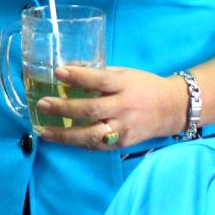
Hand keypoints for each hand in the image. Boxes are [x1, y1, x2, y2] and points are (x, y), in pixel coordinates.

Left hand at [33, 66, 185, 150]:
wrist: (171, 109)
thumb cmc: (142, 86)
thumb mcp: (124, 73)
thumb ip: (99, 73)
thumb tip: (66, 69)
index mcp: (125, 84)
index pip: (100, 79)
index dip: (79, 76)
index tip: (58, 72)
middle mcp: (124, 107)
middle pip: (92, 109)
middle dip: (64, 108)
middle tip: (43, 104)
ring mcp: (123, 128)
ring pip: (91, 134)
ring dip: (65, 134)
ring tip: (43, 130)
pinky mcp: (122, 143)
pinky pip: (96, 145)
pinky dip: (76, 143)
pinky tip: (59, 139)